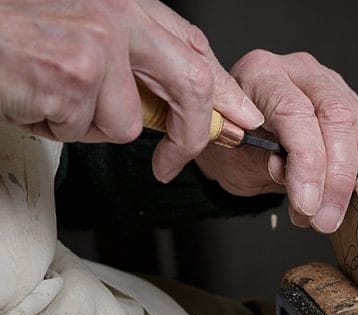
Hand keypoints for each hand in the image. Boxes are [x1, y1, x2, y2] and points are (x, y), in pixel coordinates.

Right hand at [0, 0, 263, 181]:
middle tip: (174, 161)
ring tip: (51, 98)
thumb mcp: (86, 39)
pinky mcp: (79, 74)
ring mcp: (102, 43)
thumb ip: (135, 68)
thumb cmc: (15, 39)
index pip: (196, 50)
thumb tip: (173, 114)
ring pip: (128, 122)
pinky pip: (90, 129)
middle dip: (192, 133)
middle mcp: (120, 15)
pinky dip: (59, 127)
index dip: (223, 90)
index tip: (240, 118)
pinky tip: (36, 99)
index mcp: (128, 6)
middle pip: (192, 83)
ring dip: (88, 126)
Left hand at [195, 50, 357, 233]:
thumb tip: (288, 173)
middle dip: (335, 176)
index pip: (294, 113)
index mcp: (261, 73)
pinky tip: (336, 194)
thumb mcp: (234, 159)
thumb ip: (261, 162)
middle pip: (335, 117)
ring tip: (324, 214)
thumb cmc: (232, 145)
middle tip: (324, 219)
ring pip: (355, 128)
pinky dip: (354, 171)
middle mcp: (298, 70)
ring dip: (346, 179)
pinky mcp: (347, 102)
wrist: (240, 142)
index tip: (306, 204)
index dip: (306, 162)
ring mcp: (327, 83)